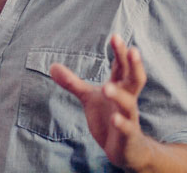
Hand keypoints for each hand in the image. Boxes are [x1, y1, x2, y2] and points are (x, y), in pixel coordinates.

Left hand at [50, 34, 154, 169]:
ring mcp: (130, 117)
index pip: (122, 66)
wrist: (126, 149)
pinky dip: (121, 123)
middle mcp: (128, 99)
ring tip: (105, 87)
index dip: (120, 52)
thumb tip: (51, 65)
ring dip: (118, 95)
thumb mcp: (89, 98)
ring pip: (129, 104)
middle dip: (135, 65)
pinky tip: (113, 118)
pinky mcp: (128, 136)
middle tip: (132, 49)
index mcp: (120, 87)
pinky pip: (127, 128)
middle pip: (135, 79)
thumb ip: (73, 82)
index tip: (115, 36)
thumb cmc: (109, 116)